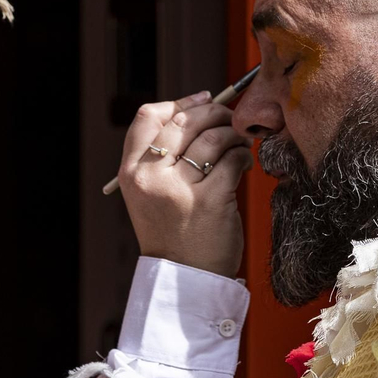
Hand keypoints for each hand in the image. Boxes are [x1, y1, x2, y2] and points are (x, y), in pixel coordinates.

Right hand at [117, 91, 254, 277]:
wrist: (185, 278)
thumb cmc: (174, 231)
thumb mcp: (151, 193)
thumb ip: (164, 156)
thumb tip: (199, 108)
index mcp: (131, 172)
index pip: (148, 117)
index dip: (179, 102)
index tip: (203, 99)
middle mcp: (150, 178)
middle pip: (184, 121)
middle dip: (215, 113)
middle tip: (231, 120)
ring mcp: (179, 189)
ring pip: (213, 138)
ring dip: (233, 136)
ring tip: (240, 145)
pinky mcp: (210, 200)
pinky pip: (233, 160)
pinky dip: (244, 157)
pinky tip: (245, 164)